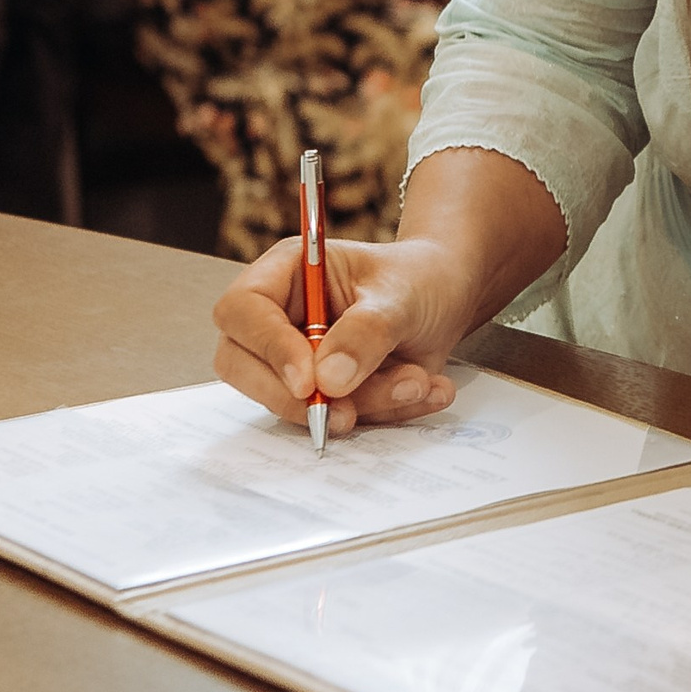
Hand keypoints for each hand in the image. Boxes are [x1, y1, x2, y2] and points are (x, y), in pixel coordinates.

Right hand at [212, 234, 482, 438]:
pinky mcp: (319, 393)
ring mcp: (293, 360)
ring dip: (357, 405)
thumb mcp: (403, 296)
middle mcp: (278, 317)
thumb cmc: (419, 279)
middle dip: (297, 398)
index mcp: (286, 273)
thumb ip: (367, 332)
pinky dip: (379, 414)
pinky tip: (424, 389)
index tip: (309, 382)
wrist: (449, 300)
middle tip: (350, 411)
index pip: (242, 310)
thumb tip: (327, 381)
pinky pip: (331, 418)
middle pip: (241, 366)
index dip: (268, 347)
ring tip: (418, 382)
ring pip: (289, 402)